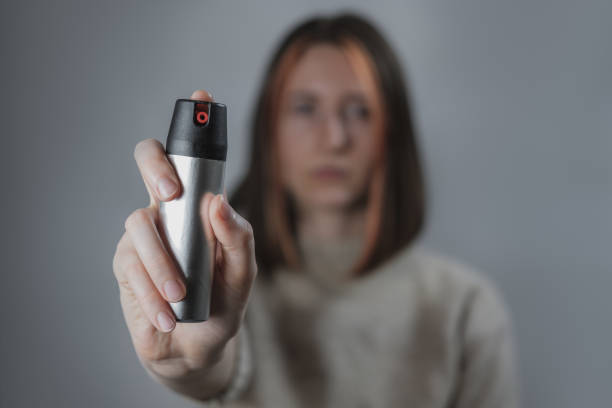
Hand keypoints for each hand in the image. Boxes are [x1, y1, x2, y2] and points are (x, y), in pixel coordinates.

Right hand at [112, 90, 256, 381]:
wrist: (195, 347)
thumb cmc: (221, 303)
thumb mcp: (242, 274)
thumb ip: (238, 240)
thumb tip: (219, 202)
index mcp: (200, 206)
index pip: (193, 158)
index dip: (194, 125)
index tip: (202, 96)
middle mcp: (168, 210)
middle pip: (150, 161)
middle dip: (157, 167)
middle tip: (171, 193)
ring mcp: (144, 235)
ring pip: (139, 223)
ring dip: (162, 262)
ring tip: (180, 297)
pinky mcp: (125, 264)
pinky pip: (130, 264)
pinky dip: (150, 291)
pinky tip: (167, 315)